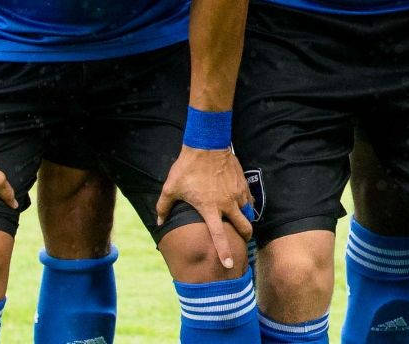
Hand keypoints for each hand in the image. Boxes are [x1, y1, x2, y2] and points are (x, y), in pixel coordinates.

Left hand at [156, 147, 253, 270]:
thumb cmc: (187, 168)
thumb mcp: (170, 188)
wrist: (207, 145)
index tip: (230, 265)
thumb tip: (159, 223)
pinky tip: (239, 204)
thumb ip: (164, 207)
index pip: (219, 235)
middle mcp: (227, 204)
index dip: (225, 252)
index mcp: (210, 208)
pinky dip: (246, 205)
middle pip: (244, 227)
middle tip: (242, 240)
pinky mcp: (243, 184)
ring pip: (248, 213)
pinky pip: (249, 200)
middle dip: (245, 236)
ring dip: (245, 219)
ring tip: (239, 221)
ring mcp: (237, 193)